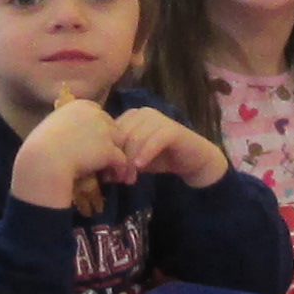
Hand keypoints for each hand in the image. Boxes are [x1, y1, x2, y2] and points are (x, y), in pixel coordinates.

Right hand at [9, 98, 127, 208]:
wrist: (43, 161)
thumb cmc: (42, 146)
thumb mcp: (54, 124)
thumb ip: (69, 123)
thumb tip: (79, 133)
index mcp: (81, 106)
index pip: (98, 114)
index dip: (96, 130)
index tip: (88, 144)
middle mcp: (95, 114)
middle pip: (112, 127)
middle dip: (108, 141)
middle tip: (101, 158)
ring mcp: (104, 131)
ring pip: (119, 142)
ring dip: (114, 154)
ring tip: (108, 168)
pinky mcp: (108, 150)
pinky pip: (121, 159)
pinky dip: (119, 169)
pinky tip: (113, 177)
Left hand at [100, 103, 231, 190]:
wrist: (192, 159)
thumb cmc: (161, 158)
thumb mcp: (135, 160)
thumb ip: (120, 162)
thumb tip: (102, 175)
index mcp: (130, 116)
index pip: (111, 133)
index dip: (108, 154)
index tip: (106, 176)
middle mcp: (142, 113)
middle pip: (122, 135)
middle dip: (118, 160)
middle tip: (118, 180)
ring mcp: (158, 119)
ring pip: (136, 138)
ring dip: (130, 161)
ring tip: (130, 179)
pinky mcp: (172, 129)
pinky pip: (155, 140)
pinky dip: (146, 153)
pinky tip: (140, 167)